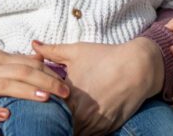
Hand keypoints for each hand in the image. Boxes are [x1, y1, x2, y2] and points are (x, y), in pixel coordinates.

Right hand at [0, 45, 69, 124]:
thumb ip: (11, 59)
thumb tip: (37, 58)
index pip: (26, 61)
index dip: (47, 69)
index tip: (65, 78)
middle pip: (21, 72)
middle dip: (46, 81)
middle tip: (65, 91)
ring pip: (4, 87)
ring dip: (26, 92)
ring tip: (45, 98)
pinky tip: (6, 116)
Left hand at [32, 38, 162, 135]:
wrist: (139, 67)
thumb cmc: (106, 57)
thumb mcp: (77, 51)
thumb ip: (52, 50)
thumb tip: (33, 45)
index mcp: (69, 96)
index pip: (46, 110)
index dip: (40, 106)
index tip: (36, 101)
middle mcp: (82, 114)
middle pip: (58, 125)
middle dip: (52, 119)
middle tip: (45, 113)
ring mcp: (96, 124)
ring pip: (74, 133)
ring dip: (67, 127)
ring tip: (60, 119)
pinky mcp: (108, 129)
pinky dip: (82, 130)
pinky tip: (77, 122)